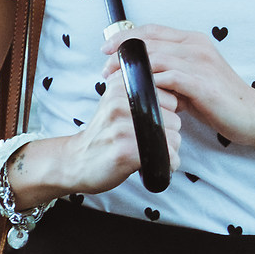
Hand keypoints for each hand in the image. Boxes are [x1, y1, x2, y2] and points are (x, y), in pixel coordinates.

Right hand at [9, 52, 180, 203]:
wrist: (74, 162)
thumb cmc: (103, 134)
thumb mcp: (116, 103)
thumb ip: (141, 94)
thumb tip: (180, 94)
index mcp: (121, 86)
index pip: (171, 98)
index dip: (166, 116)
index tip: (150, 126)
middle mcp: (120, 102)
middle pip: (175, 119)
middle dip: (169, 135)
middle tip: (149, 144)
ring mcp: (121, 127)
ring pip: (173, 138)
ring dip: (169, 152)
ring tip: (149, 154)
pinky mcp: (124, 150)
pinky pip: (165, 156)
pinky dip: (167, 165)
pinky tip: (154, 167)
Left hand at [110, 22, 254, 166]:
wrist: (253, 116)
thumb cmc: (221, 101)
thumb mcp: (192, 80)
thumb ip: (169, 73)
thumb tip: (141, 76)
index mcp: (193, 41)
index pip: (152, 30)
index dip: (126, 37)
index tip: (106, 49)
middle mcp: (196, 46)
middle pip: (149, 40)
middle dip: (121, 53)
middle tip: (104, 68)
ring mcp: (200, 62)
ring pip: (154, 57)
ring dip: (130, 70)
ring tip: (114, 83)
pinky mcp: (201, 82)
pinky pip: (166, 78)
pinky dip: (148, 85)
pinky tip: (136, 94)